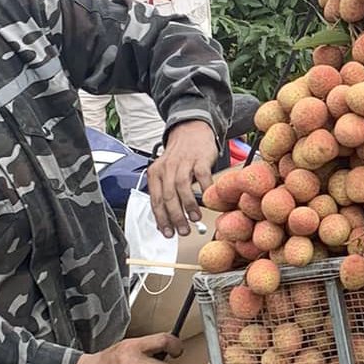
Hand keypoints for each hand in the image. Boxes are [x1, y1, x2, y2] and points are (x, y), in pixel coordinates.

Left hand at [147, 119, 217, 236]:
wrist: (191, 131)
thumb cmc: (180, 156)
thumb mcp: (166, 172)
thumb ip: (165, 193)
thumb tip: (166, 220)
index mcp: (156, 173)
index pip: (156, 200)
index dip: (161, 219)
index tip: (168, 232)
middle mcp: (167, 168)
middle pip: (168, 196)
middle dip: (176, 217)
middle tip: (183, 230)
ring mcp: (184, 162)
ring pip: (182, 187)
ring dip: (188, 206)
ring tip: (195, 218)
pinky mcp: (200, 158)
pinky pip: (202, 176)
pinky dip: (205, 189)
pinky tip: (208, 199)